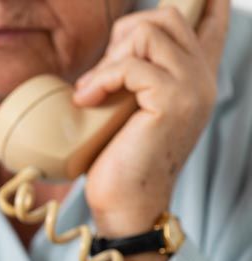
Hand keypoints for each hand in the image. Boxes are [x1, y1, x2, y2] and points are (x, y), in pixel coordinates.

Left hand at [74, 0, 229, 236]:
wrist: (126, 202)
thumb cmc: (120, 157)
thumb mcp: (130, 105)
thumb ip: (137, 74)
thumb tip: (121, 43)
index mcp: (194, 78)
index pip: (210, 22)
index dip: (202, 2)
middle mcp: (202, 78)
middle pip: (165, 17)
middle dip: (123, 35)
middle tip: (103, 75)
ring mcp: (192, 87)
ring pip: (148, 31)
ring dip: (109, 58)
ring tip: (93, 91)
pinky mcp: (173, 100)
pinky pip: (131, 64)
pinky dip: (100, 79)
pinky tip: (87, 100)